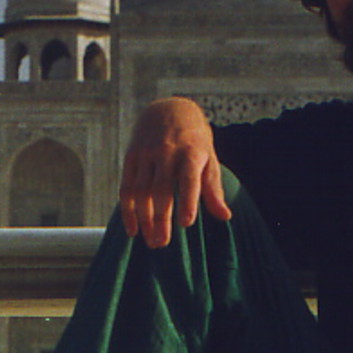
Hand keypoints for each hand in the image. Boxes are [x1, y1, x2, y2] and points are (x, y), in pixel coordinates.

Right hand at [119, 98, 231, 247]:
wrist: (169, 109)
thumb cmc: (195, 141)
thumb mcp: (209, 159)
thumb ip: (213, 189)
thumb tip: (225, 217)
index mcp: (192, 153)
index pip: (189, 179)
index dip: (187, 201)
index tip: (186, 223)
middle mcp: (167, 153)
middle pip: (161, 190)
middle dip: (160, 218)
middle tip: (162, 243)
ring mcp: (147, 154)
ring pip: (141, 192)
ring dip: (144, 220)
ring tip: (152, 242)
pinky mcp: (131, 157)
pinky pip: (127, 188)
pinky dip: (128, 211)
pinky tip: (133, 230)